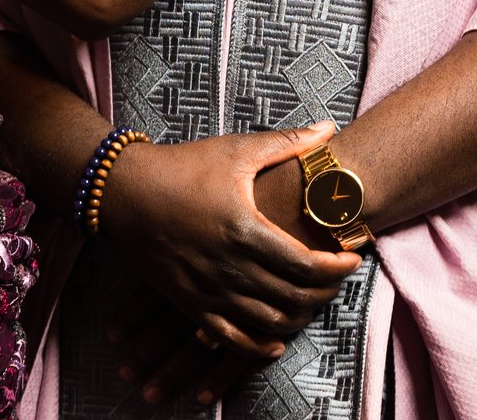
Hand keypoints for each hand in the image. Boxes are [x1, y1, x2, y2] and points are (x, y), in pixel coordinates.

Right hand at [96, 125, 359, 369]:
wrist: (123, 192)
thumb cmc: (182, 166)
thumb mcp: (236, 150)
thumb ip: (287, 143)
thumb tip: (329, 130)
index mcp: (245, 230)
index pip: (308, 264)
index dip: (338, 266)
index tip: (352, 256)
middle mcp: (230, 267)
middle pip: (295, 297)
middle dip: (326, 291)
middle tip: (337, 276)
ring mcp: (209, 291)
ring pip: (269, 323)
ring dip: (300, 317)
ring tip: (312, 298)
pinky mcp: (190, 304)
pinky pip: (231, 340)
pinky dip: (260, 345)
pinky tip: (276, 338)